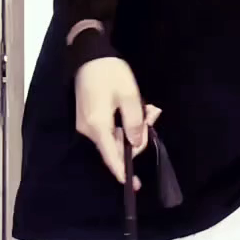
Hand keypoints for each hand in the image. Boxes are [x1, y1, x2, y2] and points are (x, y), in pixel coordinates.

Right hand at [75, 57, 160, 188]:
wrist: (89, 54)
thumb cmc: (110, 73)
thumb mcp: (129, 96)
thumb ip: (135, 123)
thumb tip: (136, 143)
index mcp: (98, 126)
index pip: (111, 156)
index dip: (123, 171)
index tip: (133, 185)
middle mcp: (89, 129)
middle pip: (116, 146)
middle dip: (138, 136)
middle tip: (153, 113)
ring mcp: (86, 123)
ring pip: (114, 136)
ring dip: (133, 127)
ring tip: (148, 108)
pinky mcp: (88, 116)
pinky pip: (108, 128)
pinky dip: (123, 122)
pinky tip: (136, 108)